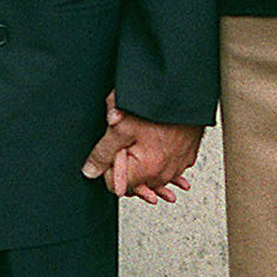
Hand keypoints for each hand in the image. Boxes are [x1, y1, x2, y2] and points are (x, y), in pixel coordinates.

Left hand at [82, 92, 202, 204]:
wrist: (186, 91)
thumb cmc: (157, 105)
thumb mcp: (120, 126)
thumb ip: (103, 153)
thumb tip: (91, 170)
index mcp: (146, 170)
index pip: (114, 185)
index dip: (107, 165)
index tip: (111, 147)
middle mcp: (164, 174)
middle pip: (133, 180)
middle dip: (126, 162)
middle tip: (126, 137)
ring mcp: (177, 166)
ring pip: (150, 172)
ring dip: (143, 158)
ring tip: (141, 133)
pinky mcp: (185, 156)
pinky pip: (167, 163)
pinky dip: (160, 154)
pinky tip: (156, 137)